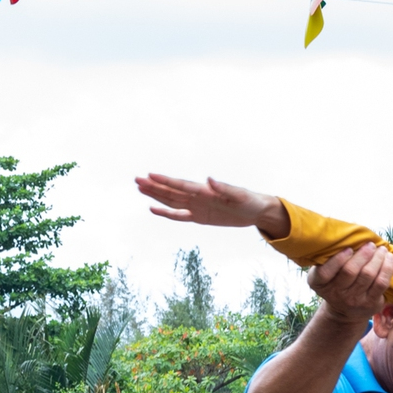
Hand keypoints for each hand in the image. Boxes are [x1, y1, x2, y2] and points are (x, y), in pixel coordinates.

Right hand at [136, 173, 288, 238]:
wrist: (256, 211)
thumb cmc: (249, 200)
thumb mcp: (240, 196)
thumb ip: (224, 188)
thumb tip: (209, 180)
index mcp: (205, 191)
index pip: (182, 185)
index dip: (166, 181)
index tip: (150, 175)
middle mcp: (198, 197)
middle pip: (171, 191)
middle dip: (154, 186)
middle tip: (136, 179)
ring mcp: (197, 206)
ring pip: (171, 201)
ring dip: (156, 195)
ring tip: (140, 187)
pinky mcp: (199, 217)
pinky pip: (179, 215)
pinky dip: (166, 213)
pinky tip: (153, 209)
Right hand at [308, 241, 392, 322]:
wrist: (344, 311)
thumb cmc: (335, 282)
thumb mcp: (326, 272)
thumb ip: (329, 257)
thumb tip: (348, 234)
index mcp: (320, 283)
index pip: (325, 272)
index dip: (338, 259)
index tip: (349, 249)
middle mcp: (336, 293)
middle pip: (350, 271)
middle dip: (363, 254)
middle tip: (370, 244)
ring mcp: (354, 300)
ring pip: (368, 275)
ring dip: (377, 258)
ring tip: (381, 249)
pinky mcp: (371, 303)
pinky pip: (382, 283)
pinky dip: (387, 267)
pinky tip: (389, 258)